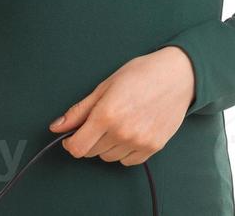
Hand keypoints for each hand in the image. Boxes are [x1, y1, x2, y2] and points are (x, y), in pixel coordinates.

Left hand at [47, 46, 194, 166]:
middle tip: (100, 120)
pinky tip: (130, 131)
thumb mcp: (105, 86)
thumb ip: (79, 110)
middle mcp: (122, 132)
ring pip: (108, 157)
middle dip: (89, 139)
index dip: (70, 143)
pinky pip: (127, 161)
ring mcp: (139, 142)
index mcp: (106, 114)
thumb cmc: (141, 74)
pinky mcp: (153, 148)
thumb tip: (56, 126)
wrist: (178, 76)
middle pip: (91, 152)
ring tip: (118, 122)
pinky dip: (124, 151)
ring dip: (107, 145)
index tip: (71, 136)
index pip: (77, 147)